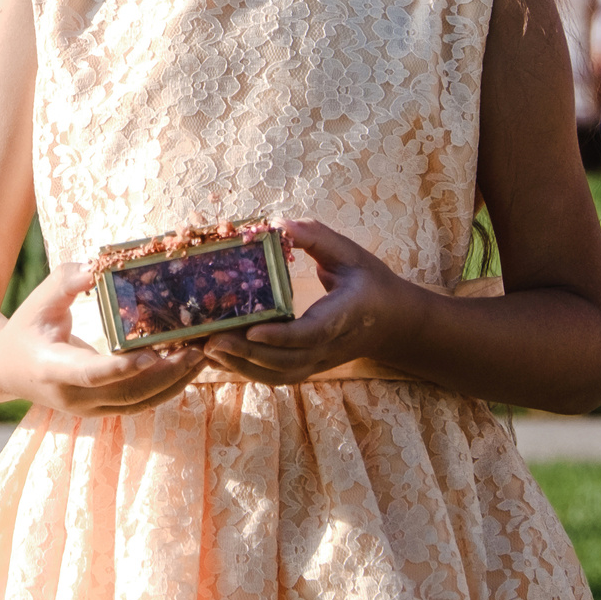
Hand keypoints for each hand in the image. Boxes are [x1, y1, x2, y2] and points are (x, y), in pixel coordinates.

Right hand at [0, 257, 209, 415]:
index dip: (121, 368)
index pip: (91, 374)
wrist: (7, 370)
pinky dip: (165, 387)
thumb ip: (67, 280)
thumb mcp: (39, 299)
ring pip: (138, 404)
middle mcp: (72, 397)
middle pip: (126, 394)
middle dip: (166, 375)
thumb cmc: (27, 327)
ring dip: (173, 383)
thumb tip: (99, 265)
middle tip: (198, 350)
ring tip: (202, 356)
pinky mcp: (101, 410)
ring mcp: (88, 409)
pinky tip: (186, 366)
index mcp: (52, 369)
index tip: (152, 355)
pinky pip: (139, 404)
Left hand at [195, 220, 422, 385]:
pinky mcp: (309, 366)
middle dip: (247, 354)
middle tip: (210, 340)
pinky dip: (247, 371)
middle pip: (287, 360)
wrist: (394, 322)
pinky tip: (220, 358)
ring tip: (206, 350)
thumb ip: (315, 237)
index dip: (282, 336)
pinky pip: (276, 376)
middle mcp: (331, 345)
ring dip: (242, 366)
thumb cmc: (369, 281)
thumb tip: (278, 223)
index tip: (252, 331)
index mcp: (344, 315)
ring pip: (279, 374)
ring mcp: (320, 361)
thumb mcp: (349, 253)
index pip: (312, 332)